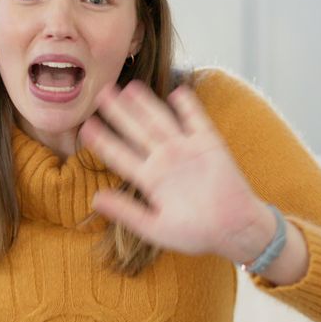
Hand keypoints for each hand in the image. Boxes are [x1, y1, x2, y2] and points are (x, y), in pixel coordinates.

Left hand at [79, 81, 272, 262]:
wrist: (235, 230)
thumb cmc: (196, 233)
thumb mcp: (156, 228)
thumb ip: (126, 213)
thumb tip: (95, 199)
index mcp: (150, 179)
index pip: (121, 156)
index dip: (103, 142)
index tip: (85, 128)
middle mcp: (165, 160)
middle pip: (137, 131)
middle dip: (119, 113)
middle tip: (100, 93)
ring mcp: (187, 150)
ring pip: (161, 121)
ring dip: (146, 105)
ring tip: (129, 88)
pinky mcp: (209, 145)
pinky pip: (197, 121)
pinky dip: (188, 107)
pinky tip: (176, 92)